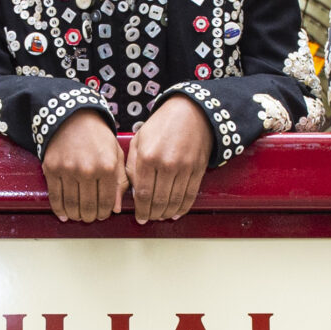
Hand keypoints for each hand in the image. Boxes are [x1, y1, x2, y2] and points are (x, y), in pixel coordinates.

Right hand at [41, 112, 125, 222]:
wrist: (73, 117)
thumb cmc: (97, 136)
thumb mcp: (116, 154)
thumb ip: (120, 181)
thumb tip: (116, 208)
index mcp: (107, 166)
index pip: (106, 202)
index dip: (104, 213)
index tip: (102, 214)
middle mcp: (88, 169)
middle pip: (89, 206)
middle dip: (90, 216)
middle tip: (90, 217)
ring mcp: (68, 169)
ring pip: (72, 204)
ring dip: (76, 215)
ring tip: (78, 215)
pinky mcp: (52, 168)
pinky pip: (55, 196)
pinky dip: (59, 209)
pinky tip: (64, 214)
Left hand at [124, 95, 213, 222]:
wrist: (192, 112)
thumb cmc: (162, 125)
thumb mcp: (139, 140)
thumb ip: (132, 166)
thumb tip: (133, 192)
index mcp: (147, 157)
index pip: (143, 193)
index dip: (141, 210)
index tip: (140, 218)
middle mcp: (166, 164)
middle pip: (159, 201)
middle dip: (153, 214)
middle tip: (149, 218)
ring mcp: (184, 168)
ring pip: (175, 202)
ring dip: (167, 213)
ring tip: (161, 216)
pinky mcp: (198, 169)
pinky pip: (190, 195)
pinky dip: (183, 208)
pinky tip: (176, 213)